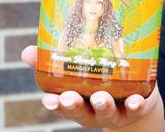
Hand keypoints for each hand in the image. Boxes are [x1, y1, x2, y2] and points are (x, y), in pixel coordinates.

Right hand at [21, 45, 160, 129]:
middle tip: (70, 98)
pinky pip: (135, 109)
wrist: (136, 97)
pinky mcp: (136, 107)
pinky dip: (134, 105)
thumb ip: (55, 60)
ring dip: (103, 105)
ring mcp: (114, 111)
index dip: (54, 104)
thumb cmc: (100, 81)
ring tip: (100, 97)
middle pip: (81, 112)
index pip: (60, 105)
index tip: (49, 100)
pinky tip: (135, 100)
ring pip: (106, 112)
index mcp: (76, 100)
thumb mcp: (78, 72)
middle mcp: (92, 109)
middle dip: (74, 106)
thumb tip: (27, 51)